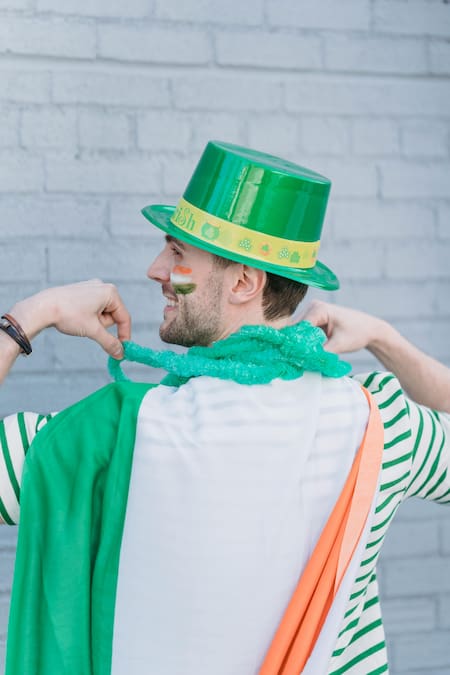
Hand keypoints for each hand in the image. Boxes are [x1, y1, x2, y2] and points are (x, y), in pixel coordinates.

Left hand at [10, 280, 130, 358]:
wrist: (42, 307)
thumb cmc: (68, 314)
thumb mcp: (93, 331)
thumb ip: (109, 342)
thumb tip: (120, 353)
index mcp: (110, 292)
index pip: (124, 317)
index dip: (124, 335)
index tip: (122, 349)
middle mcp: (103, 287)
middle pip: (113, 315)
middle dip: (103, 326)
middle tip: (89, 329)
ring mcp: (91, 288)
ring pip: (102, 313)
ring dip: (95, 323)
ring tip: (80, 322)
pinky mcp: (82, 292)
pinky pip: (92, 309)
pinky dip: (87, 318)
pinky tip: (75, 317)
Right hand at [298, 300, 385, 353]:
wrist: (371, 329)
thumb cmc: (358, 333)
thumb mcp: (338, 346)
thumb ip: (320, 353)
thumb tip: (304, 360)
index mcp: (319, 309)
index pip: (298, 327)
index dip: (295, 343)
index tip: (294, 357)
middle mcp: (313, 307)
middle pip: (296, 328)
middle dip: (297, 343)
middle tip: (297, 359)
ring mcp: (313, 311)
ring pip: (299, 330)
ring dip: (300, 343)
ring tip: (304, 356)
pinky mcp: (315, 318)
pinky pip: (304, 331)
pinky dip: (305, 341)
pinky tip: (308, 350)